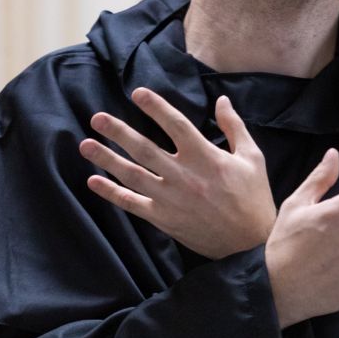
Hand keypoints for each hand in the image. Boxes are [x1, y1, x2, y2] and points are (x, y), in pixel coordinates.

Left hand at [79, 88, 276, 258]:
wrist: (249, 244)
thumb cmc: (253, 198)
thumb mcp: (251, 158)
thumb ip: (234, 127)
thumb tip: (222, 100)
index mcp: (205, 157)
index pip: (175, 124)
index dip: (155, 107)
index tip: (137, 93)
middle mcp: (183, 175)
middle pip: (144, 148)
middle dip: (118, 132)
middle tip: (96, 118)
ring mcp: (170, 198)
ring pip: (132, 174)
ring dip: (106, 159)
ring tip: (85, 145)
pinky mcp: (163, 218)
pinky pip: (132, 204)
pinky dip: (112, 193)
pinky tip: (94, 181)